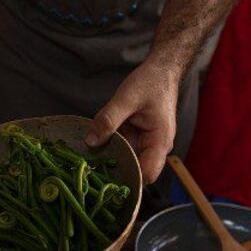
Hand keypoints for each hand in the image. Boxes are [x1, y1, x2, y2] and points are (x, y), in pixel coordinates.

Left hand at [86, 60, 180, 183]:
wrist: (161, 70)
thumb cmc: (150, 82)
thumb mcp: (126, 98)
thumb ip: (108, 120)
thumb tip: (91, 142)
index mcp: (160, 142)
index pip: (147, 174)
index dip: (128, 180)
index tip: (105, 180)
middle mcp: (156, 147)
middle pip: (136, 170)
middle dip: (115, 171)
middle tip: (90, 171)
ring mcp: (147, 143)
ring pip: (128, 160)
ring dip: (112, 159)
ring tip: (89, 161)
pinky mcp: (139, 138)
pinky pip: (125, 148)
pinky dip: (112, 148)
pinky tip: (96, 147)